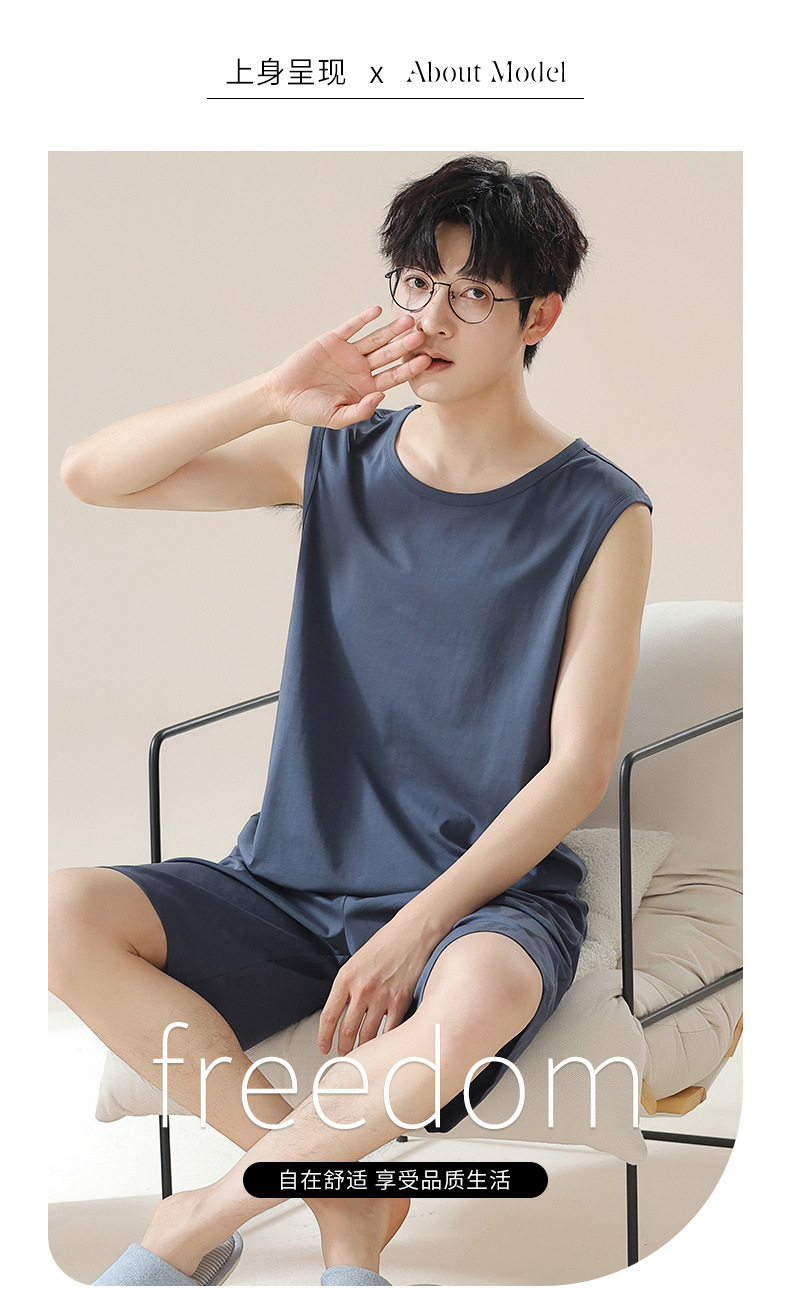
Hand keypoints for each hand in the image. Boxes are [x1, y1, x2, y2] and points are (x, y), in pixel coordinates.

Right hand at [263, 306, 431, 429]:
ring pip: (374, 339)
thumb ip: (360, 410)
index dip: (408, 369)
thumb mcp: (337, 418)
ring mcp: (349, 353)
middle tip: (421, 336)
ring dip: (390, 330)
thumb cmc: (310, 410)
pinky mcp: (334, 340)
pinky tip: (376, 311)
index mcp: (366, 388)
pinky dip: (363, 319)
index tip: (425, 361)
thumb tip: (380, 397)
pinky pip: (352, 327)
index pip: (393, 377)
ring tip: (406, 320)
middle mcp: (361, 368)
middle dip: (404, 346)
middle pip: (388, 355)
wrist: (283, 396)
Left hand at [317, 918, 432, 1057]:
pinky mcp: (401, 1001)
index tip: (323, 1048)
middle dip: (343, 1048)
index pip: (328, 1017)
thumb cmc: (385, 944)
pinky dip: (384, 1043)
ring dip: (362, 1050)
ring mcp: (381, 996)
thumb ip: (347, 986)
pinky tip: (382, 1048)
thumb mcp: (356, 961)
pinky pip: (389, 1030)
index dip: (323, 1037)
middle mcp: (361, 989)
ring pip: (367, 1035)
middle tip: (343, 1056)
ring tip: (360, 1055)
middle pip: (346, 1031)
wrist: (412, 932)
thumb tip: (341, 1012)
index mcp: (345, 978)